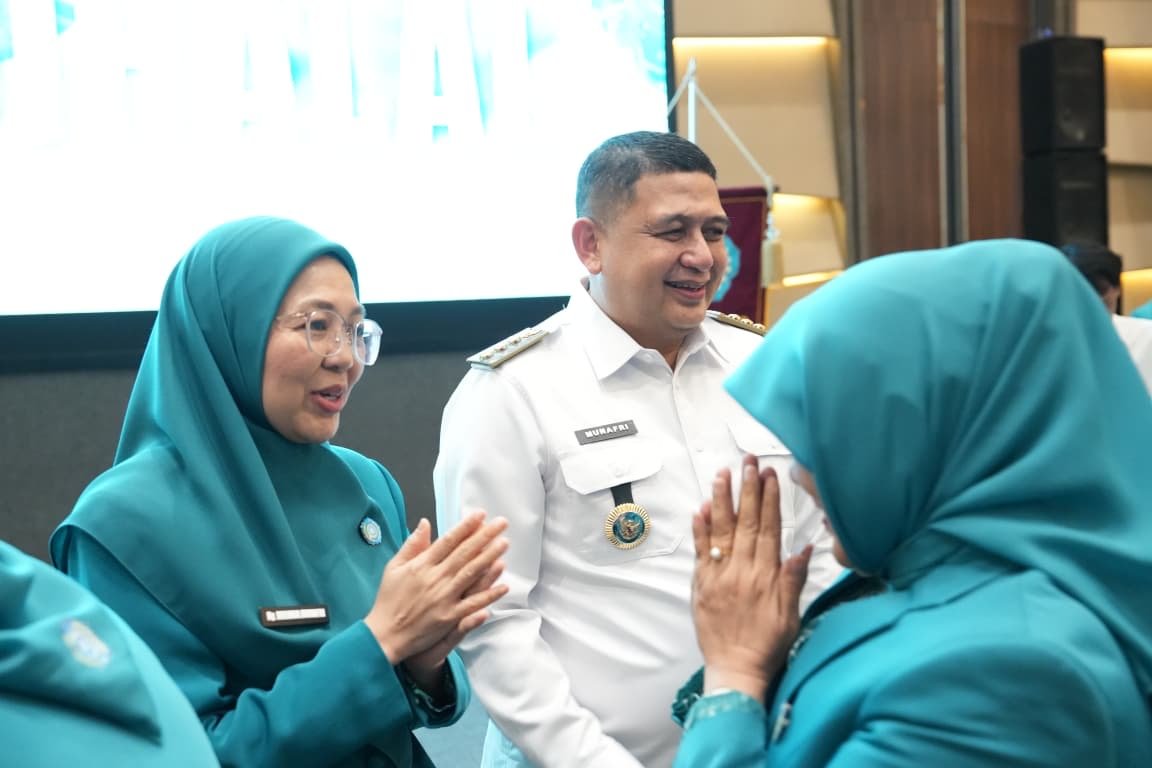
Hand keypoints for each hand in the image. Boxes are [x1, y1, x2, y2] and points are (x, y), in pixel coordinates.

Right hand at [366, 510, 508, 664]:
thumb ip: (412, 544)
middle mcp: (435, 578)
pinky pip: (472, 604)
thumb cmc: (389, 600)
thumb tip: (425, 523)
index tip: (480, 515)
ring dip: (489, 558)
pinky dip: (488, 595)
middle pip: (464, 553)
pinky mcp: (449, 617)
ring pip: (471, 573)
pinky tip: (503, 586)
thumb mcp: (394, 567)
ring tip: (504, 544)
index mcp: (421, 565)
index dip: (466, 526)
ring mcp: (443, 597)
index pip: (448, 540)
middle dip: (485, 536)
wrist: (385, 634)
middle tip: (501, 524)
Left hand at [691, 455, 811, 700]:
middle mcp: (741, 571)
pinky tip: (701, 507)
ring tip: (723, 473)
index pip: (768, 529)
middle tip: (749, 463)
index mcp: (765, 576)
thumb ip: (793, 579)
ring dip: (722, 500)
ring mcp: (718, 576)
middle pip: (745, 522)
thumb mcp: (790, 615)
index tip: (770, 476)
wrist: (736, 671)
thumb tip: (803, 548)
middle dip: (747, 490)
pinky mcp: (701, 584)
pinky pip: (700, 551)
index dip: (769, 500)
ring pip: (720, 530)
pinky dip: (700, 529)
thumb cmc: (767, 645)